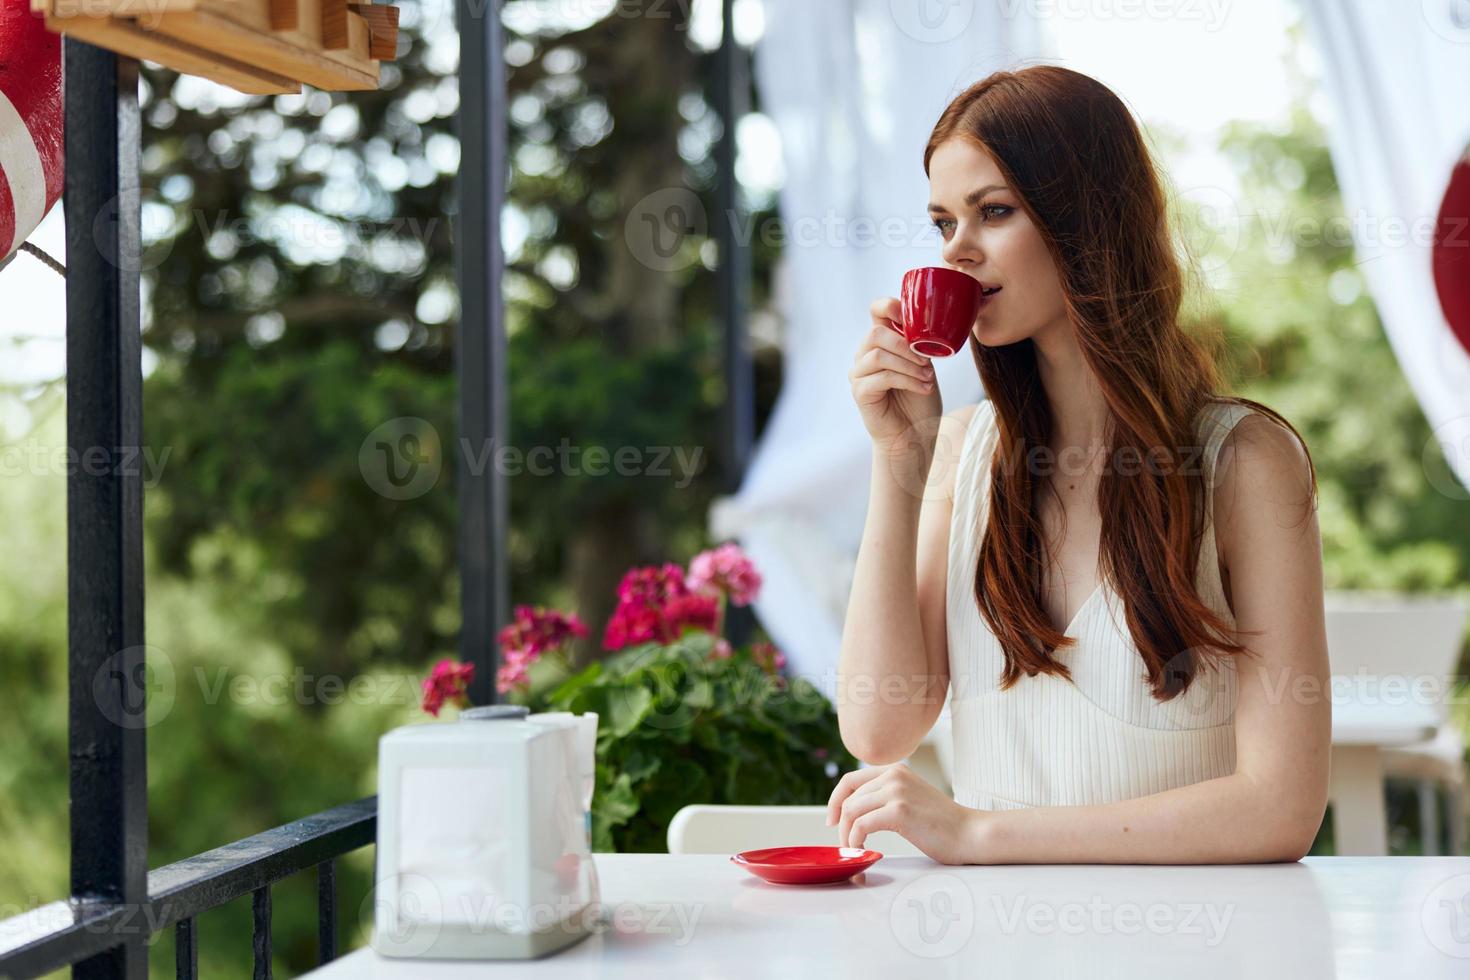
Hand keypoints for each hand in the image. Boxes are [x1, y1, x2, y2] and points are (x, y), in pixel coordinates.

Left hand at [825, 762, 986, 864]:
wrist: (971, 834)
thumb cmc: (943, 824)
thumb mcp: (911, 798)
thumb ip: (887, 796)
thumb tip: (854, 810)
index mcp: (895, 770)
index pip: (850, 780)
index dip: (835, 801)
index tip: (832, 820)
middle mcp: (894, 775)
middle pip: (848, 799)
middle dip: (841, 824)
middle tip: (846, 844)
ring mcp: (897, 791)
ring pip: (851, 811)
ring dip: (847, 835)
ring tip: (854, 850)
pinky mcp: (899, 811)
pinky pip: (861, 825)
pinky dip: (855, 840)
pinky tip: (862, 850)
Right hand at [850, 298, 941, 450]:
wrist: (916, 436)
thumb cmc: (920, 401)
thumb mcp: (924, 365)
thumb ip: (918, 344)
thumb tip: (925, 326)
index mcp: (881, 342)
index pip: (876, 311)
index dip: (890, 306)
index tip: (913, 319)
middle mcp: (865, 355)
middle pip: (876, 333)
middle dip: (905, 345)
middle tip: (926, 361)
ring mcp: (859, 374)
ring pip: (879, 355)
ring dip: (909, 365)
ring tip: (927, 378)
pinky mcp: (860, 392)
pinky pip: (882, 377)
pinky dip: (907, 380)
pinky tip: (923, 388)